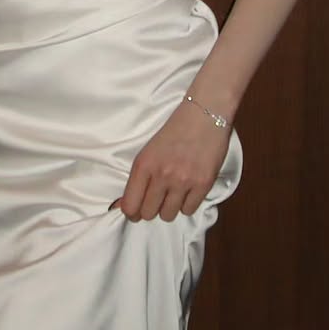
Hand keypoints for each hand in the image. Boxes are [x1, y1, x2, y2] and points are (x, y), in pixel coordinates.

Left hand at [110, 101, 231, 222]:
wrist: (204, 114)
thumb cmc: (174, 130)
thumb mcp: (149, 150)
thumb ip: (139, 177)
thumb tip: (124, 205)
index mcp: (143, 164)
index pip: (130, 205)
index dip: (131, 212)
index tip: (135, 211)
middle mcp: (161, 175)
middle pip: (148, 213)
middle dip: (150, 209)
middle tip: (157, 199)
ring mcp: (183, 181)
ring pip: (168, 215)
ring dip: (169, 207)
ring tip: (174, 193)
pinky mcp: (203, 184)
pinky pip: (188, 210)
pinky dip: (187, 204)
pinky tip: (188, 191)